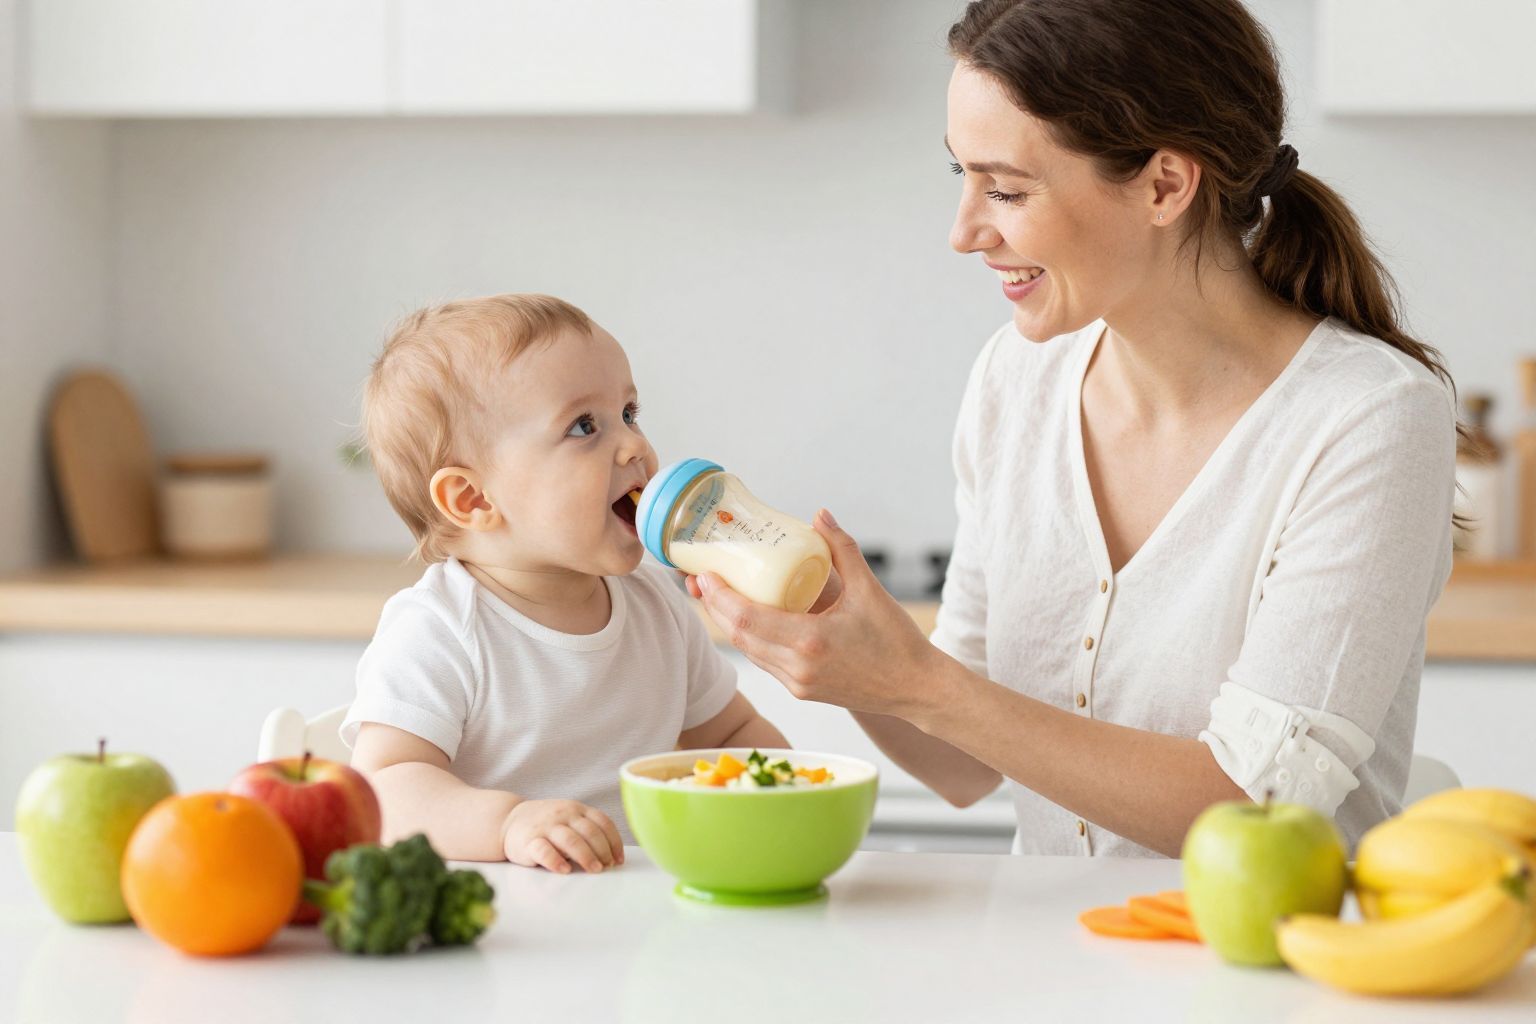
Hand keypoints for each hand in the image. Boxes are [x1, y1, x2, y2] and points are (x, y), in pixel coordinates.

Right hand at [501, 800, 624, 873]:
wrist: (510, 820)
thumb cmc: (548, 825)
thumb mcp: (569, 819)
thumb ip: (587, 831)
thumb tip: (611, 858)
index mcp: (577, 809)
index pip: (603, 822)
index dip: (614, 842)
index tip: (618, 860)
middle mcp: (564, 814)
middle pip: (590, 832)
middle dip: (602, 851)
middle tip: (607, 867)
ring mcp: (546, 826)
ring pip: (570, 840)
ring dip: (586, 856)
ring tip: (594, 870)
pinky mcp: (529, 841)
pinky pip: (544, 850)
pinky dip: (556, 861)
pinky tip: (565, 870)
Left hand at [689, 509, 939, 715]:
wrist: (917, 688)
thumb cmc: (897, 640)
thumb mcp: (869, 588)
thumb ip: (841, 548)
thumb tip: (819, 514)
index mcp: (809, 641)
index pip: (745, 618)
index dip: (718, 596)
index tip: (704, 573)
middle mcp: (797, 667)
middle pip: (737, 635)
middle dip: (714, 607)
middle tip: (701, 579)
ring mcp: (797, 684)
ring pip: (748, 651)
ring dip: (729, 624)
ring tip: (716, 596)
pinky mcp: (802, 693)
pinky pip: (765, 662)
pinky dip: (751, 639)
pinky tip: (749, 619)